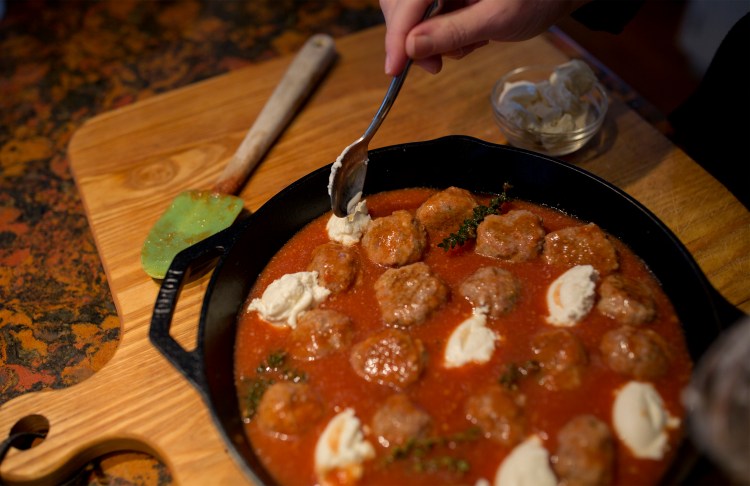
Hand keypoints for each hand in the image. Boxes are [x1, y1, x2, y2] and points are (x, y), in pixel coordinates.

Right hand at [380, 0, 587, 74]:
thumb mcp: (497, 18)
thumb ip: (453, 32)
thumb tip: (411, 48)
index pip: (406, 1)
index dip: (396, 35)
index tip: (394, 68)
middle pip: (400, 5)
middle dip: (412, 40)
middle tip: (435, 66)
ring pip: (413, 17)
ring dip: (433, 41)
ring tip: (471, 45)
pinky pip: (430, 20)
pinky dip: (445, 38)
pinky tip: (474, 38)